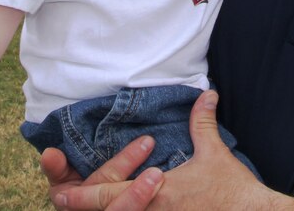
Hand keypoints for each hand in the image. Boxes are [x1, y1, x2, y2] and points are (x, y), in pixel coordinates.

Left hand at [49, 91, 293, 209]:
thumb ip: (202, 122)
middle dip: (81, 205)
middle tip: (62, 198)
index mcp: (156, 193)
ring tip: (83, 203)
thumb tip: (206, 93)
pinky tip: (119, 208)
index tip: (60, 192)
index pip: (106, 194)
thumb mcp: (214, 153)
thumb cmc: (233, 190)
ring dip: (104, 209)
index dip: (80, 194)